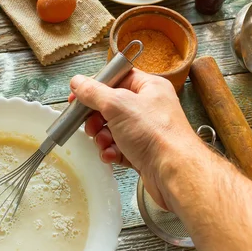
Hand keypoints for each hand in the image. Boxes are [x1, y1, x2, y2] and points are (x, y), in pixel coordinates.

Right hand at [69, 69, 200, 209]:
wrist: (174, 172)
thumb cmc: (155, 134)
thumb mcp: (117, 105)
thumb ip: (94, 92)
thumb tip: (77, 82)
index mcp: (149, 87)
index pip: (118, 78)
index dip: (96, 87)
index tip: (77, 97)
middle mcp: (150, 107)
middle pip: (112, 107)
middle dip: (97, 118)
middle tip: (91, 126)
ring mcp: (147, 131)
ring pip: (114, 129)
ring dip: (103, 137)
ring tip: (104, 143)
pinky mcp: (144, 153)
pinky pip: (120, 148)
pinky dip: (112, 152)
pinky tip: (111, 156)